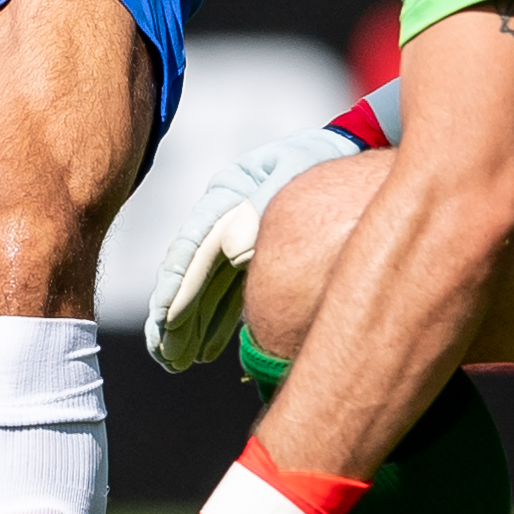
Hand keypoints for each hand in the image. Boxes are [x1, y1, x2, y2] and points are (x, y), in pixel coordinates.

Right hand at [144, 115, 372, 371]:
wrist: (348, 151)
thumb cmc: (319, 165)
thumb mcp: (289, 185)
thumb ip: (260, 214)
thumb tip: (233, 255)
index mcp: (225, 194)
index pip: (192, 247)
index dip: (176, 287)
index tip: (165, 322)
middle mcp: (222, 216)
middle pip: (191, 273)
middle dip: (176, 318)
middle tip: (167, 357)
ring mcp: (236, 235)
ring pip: (205, 288)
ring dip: (190, 327)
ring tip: (177, 362)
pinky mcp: (253, 252)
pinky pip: (228, 292)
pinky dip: (217, 322)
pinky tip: (206, 351)